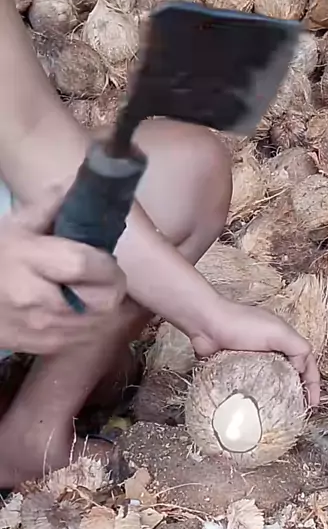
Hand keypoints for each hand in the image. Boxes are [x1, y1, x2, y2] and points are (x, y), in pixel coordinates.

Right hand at [0, 188, 126, 354]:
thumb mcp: (15, 227)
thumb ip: (51, 205)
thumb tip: (80, 180)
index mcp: (28, 260)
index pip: (85, 265)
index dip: (106, 263)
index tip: (105, 257)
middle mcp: (37, 299)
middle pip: (103, 300)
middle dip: (110, 286)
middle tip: (101, 275)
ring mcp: (42, 329)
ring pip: (101, 322)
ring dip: (102, 305)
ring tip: (85, 290)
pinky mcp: (46, 348)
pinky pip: (87, 338)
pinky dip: (90, 323)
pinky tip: (75, 309)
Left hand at [190, 299, 320, 405]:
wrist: (206, 323)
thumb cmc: (243, 325)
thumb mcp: (278, 332)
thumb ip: (297, 348)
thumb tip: (301, 372)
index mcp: (284, 341)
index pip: (307, 365)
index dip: (313, 385)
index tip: (313, 405)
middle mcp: (270, 352)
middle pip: (291, 378)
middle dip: (297, 396)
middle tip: (298, 415)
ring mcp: (252, 363)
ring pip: (270, 385)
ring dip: (277, 400)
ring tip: (280, 418)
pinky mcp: (234, 371)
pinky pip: (249, 388)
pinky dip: (255, 399)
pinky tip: (256, 412)